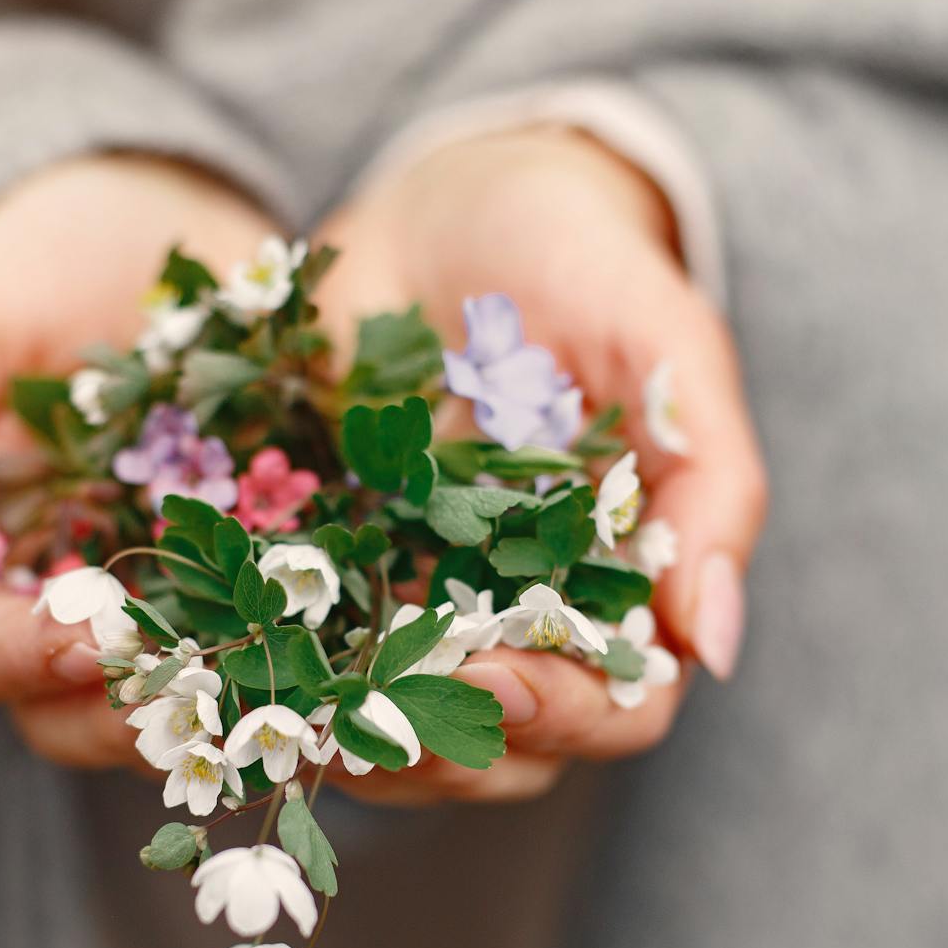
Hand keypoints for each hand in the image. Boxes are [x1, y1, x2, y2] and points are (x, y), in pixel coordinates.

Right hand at [0, 154, 278, 768]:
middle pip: (77, 710)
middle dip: (140, 704)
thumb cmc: (45, 246)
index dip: (19, 656)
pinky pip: (297, 651)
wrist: (178, 204)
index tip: (88, 636)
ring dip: (242, 706)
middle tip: (213, 668)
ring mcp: (178, 602)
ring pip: (188, 706)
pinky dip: (330, 662)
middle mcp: (71, 602)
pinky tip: (381, 651)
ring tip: (306, 677)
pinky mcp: (277, 582)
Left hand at [313, 127, 767, 803]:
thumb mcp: (661, 337)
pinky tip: (227, 652)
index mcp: (618, 586)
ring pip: (397, 735)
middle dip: (441, 743)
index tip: (491, 670)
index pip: (618, 706)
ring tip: (286, 697)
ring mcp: (416, 608)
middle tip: (370, 701)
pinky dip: (267, 677)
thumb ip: (710, 478)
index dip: (564, 711)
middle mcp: (521, 619)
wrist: (446, 198)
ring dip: (347, 737)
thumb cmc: (573, 254)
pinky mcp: (323, 579)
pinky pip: (299, 666)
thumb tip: (720, 641)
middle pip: (504, 749)